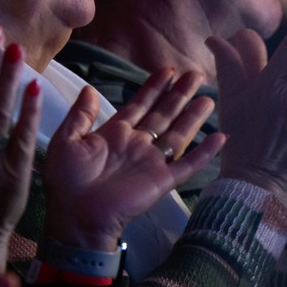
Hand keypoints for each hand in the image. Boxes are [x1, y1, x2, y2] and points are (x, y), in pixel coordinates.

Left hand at [42, 69, 225, 251]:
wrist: (76, 216)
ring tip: (209, 97)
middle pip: (163, 114)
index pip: (139, 105)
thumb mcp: (66, 141)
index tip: (167, 70)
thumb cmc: (66, 181)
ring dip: (193, 116)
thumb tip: (90, 88)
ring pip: (178, 133)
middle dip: (179, 94)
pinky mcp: (162, 180)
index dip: (154, 88)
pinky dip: (205, 152)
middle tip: (196, 75)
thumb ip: (80, 115)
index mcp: (114, 134)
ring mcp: (151, 162)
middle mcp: (136, 144)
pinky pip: (188, 164)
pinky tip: (220, 137)